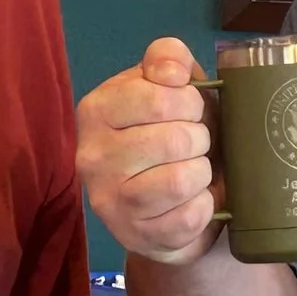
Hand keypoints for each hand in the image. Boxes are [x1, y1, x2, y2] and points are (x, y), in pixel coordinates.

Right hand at [75, 37, 219, 267]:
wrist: (164, 199)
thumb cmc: (169, 130)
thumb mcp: (168, 85)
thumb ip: (168, 58)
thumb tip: (173, 73)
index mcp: (96, 109)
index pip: (160, 97)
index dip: (191, 102)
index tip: (189, 110)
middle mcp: (92, 156)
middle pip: (176, 139)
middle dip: (201, 139)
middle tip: (194, 145)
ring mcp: (109, 202)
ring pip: (182, 179)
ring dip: (202, 173)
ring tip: (193, 170)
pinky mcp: (135, 236)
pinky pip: (190, 216)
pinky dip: (204, 206)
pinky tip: (192, 200)